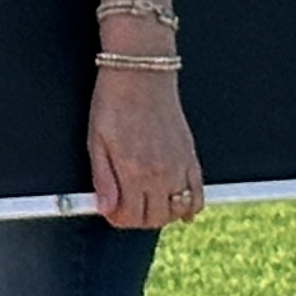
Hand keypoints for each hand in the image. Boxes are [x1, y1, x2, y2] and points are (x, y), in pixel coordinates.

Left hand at [86, 64, 199, 230]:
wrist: (141, 75)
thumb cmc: (113, 104)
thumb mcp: (96, 140)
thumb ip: (102, 178)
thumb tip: (105, 209)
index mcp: (134, 171)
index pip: (131, 217)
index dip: (119, 219)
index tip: (111, 213)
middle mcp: (161, 175)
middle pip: (155, 219)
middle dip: (138, 220)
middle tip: (126, 210)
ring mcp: (180, 168)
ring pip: (177, 211)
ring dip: (162, 215)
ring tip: (147, 205)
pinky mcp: (192, 159)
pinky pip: (199, 197)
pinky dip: (190, 207)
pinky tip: (180, 209)